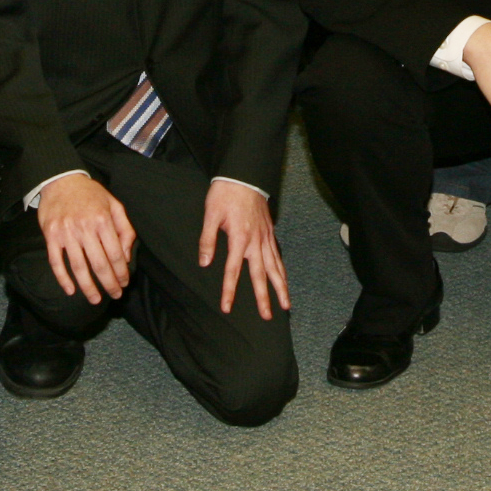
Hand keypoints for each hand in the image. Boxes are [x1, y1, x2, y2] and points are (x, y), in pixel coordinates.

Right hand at [36, 172, 137, 303]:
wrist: (61, 180)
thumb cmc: (90, 194)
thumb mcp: (114, 205)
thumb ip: (125, 229)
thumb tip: (126, 256)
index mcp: (102, 219)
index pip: (115, 254)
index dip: (121, 272)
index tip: (124, 283)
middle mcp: (84, 227)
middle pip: (99, 264)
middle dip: (109, 284)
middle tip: (114, 295)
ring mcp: (66, 233)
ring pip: (78, 267)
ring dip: (88, 287)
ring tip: (95, 299)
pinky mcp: (51, 236)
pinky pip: (56, 262)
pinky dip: (63, 279)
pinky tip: (71, 290)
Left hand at [197, 179, 288, 319]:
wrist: (244, 174)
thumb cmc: (225, 192)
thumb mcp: (210, 214)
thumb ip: (207, 239)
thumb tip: (204, 262)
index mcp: (239, 238)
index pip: (233, 271)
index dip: (229, 291)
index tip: (227, 308)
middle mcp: (255, 241)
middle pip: (261, 274)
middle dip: (264, 297)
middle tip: (267, 316)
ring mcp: (265, 237)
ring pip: (275, 266)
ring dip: (281, 286)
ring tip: (286, 304)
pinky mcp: (269, 231)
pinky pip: (277, 255)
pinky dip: (281, 269)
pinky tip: (283, 278)